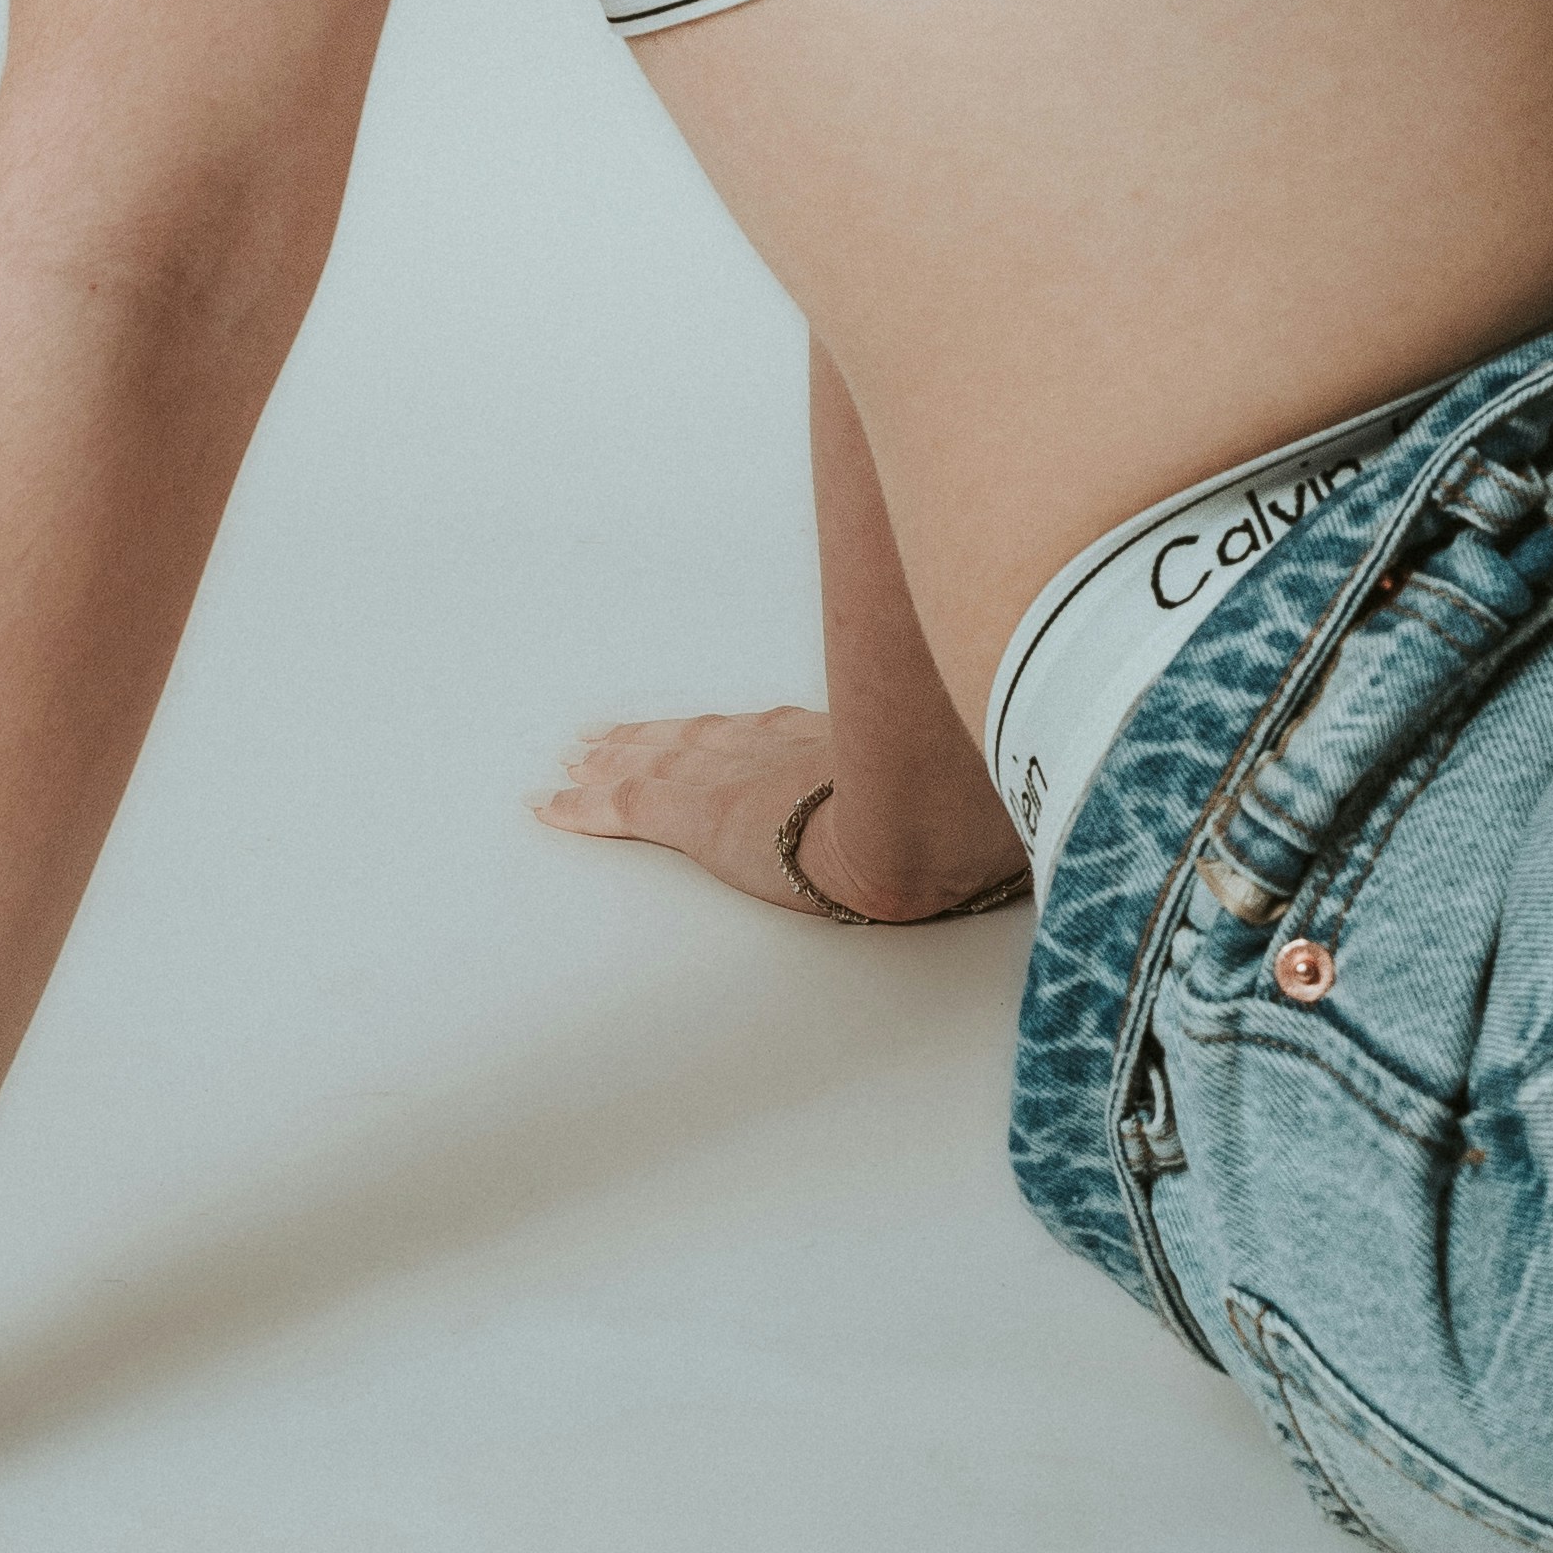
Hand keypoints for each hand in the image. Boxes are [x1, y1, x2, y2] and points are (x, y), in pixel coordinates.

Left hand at [535, 707, 1027, 923]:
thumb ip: (952, 785)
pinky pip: (628, 809)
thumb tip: (1003, 809)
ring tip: (574, 762)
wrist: (921, 820)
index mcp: (826, 745)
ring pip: (655, 764)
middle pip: (696, 740)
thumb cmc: (947, 806)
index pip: (756, 736)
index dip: (719, 734)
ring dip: (612, 764)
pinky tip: (550, 803)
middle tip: (604, 736)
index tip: (693, 732)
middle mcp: (770, 747)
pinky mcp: (700, 816)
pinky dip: (584, 805)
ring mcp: (732, 777)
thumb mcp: (951, 780)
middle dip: (652, 739)